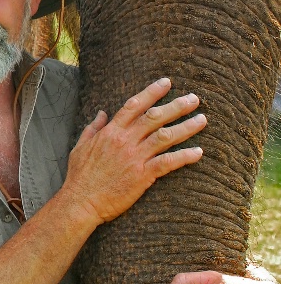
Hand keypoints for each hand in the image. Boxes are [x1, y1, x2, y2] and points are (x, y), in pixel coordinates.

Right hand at [64, 78, 204, 223]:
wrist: (82, 200)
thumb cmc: (80, 175)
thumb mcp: (81, 145)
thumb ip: (93, 127)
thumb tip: (102, 113)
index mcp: (111, 131)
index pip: (134, 105)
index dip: (151, 92)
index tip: (166, 83)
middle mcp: (125, 140)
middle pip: (155, 117)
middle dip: (176, 106)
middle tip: (194, 99)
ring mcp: (135, 157)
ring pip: (165, 137)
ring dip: (186, 127)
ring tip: (202, 120)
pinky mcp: (142, 175)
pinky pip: (168, 163)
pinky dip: (184, 156)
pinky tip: (198, 152)